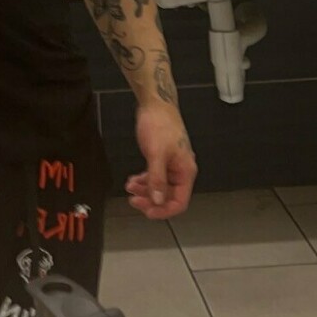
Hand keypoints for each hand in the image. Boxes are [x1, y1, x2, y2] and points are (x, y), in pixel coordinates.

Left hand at [125, 103, 196, 219]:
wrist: (156, 105)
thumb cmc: (160, 124)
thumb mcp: (156, 153)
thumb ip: (157, 178)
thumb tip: (157, 199)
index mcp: (186, 171)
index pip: (179, 201)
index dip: (164, 210)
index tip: (148, 212)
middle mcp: (180, 171)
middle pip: (168, 197)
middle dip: (151, 200)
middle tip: (133, 200)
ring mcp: (171, 166)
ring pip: (159, 188)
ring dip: (144, 191)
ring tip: (130, 187)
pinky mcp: (161, 160)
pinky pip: (154, 177)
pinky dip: (144, 181)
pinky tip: (133, 180)